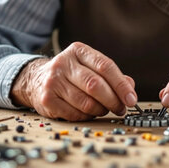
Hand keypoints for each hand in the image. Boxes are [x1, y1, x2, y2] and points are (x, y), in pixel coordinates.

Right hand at [10, 42, 137, 120]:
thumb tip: (130, 87)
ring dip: (101, 110)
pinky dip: (87, 116)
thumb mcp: (90, 67)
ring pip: (86, 102)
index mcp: (78, 51)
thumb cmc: (71, 74)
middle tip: (121, 109)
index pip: (105, 66)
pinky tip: (89, 112)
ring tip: (104, 110)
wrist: (36, 80)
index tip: (132, 99)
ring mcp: (53, 81)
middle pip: (95, 85)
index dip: (121, 85)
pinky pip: (75, 114)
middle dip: (113, 100)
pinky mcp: (47, 100)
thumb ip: (112, 76)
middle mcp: (63, 63)